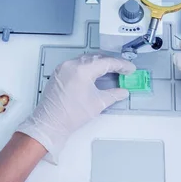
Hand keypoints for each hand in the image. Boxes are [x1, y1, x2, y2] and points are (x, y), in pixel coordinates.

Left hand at [16, 54, 134, 162]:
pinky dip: (88, 66)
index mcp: (82, 70)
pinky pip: (76, 64)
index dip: (121, 65)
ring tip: (111, 70)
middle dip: (111, 63)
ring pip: (86, 59)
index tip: (130, 68)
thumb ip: (114, 94)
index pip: (107, 62)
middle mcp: (71, 65)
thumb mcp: (98, 103)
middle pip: (96, 58)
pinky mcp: (59, 73)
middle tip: (123, 69)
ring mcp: (63, 68)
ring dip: (99, 63)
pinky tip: (94, 73)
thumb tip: (123, 91)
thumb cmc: (70, 115)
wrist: (50, 123)